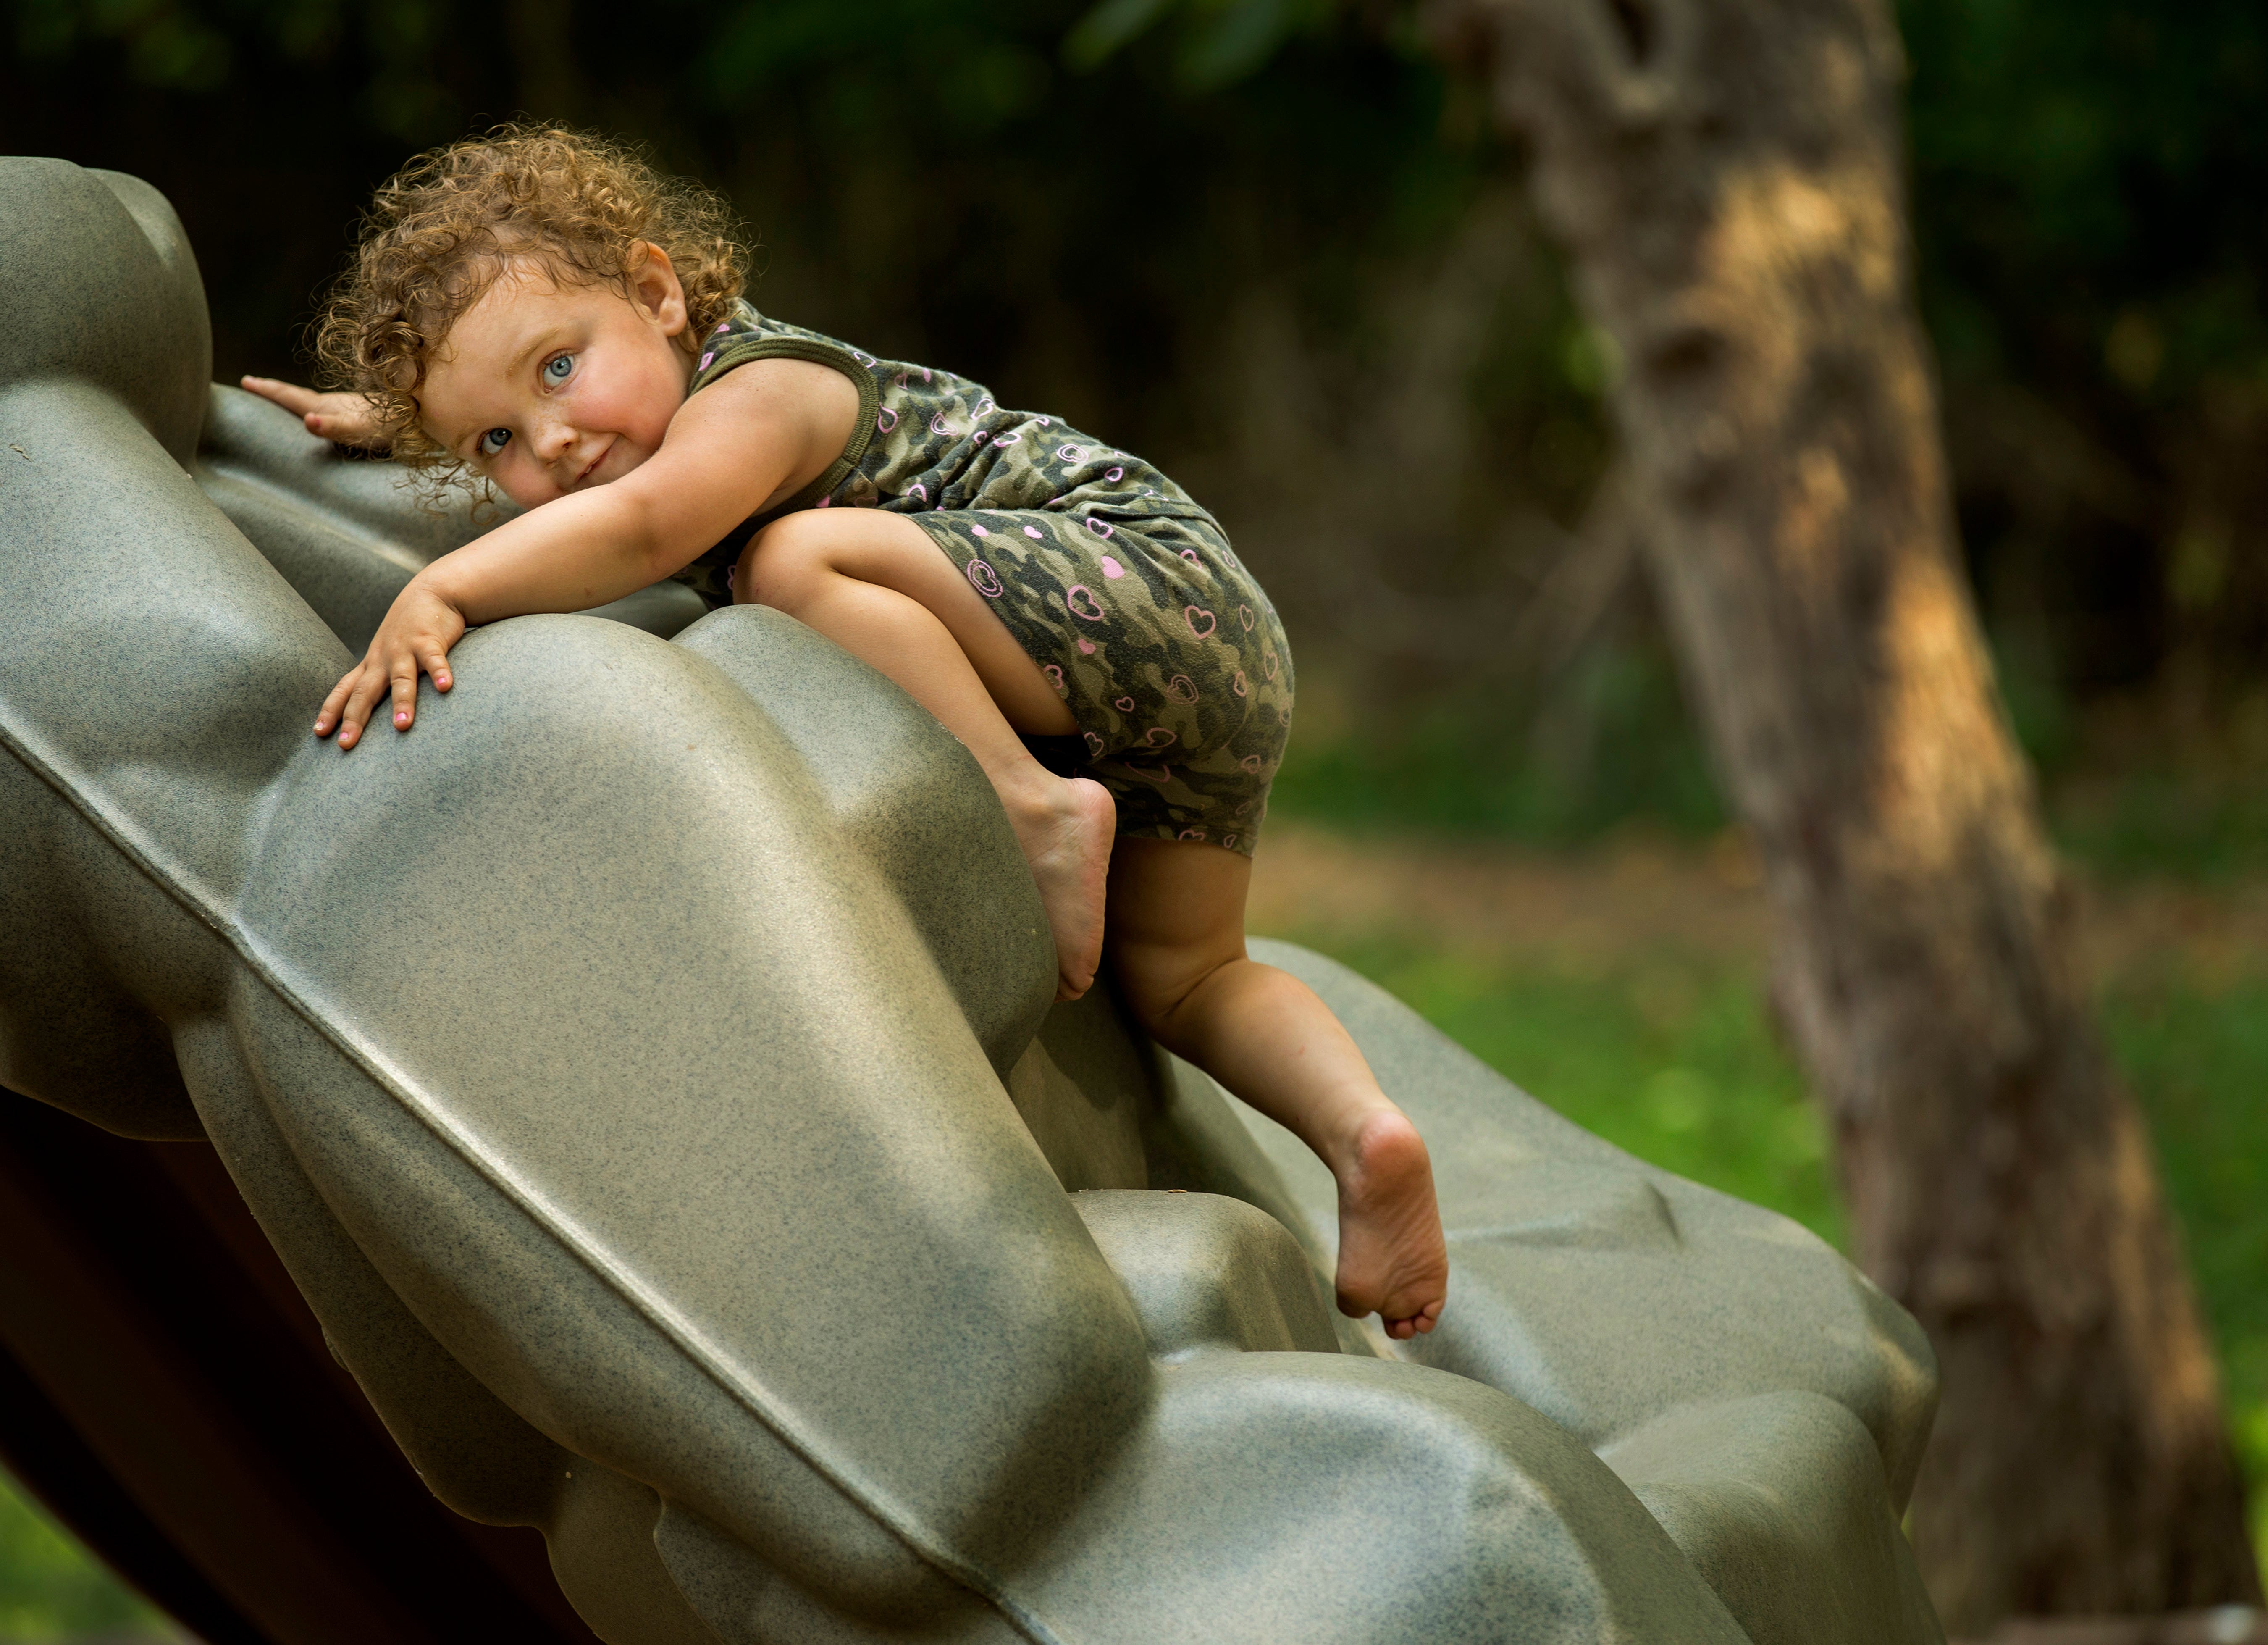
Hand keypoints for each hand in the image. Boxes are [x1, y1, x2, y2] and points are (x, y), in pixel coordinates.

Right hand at [240, 375, 391, 449]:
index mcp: (326, 406)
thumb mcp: (357, 430)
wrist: (420, 419)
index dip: (267, 390)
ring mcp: (347, 406)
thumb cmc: (389, 428)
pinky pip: (327, 408)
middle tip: (253, 383)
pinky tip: (322, 413)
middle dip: (274, 390)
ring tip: (280, 397)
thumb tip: (308, 421)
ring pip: (311, 399)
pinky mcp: (360, 412)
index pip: (289, 396)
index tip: (245, 381)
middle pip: (297, 394)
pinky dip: (314, 406)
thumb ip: (332, 427)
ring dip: (292, 396)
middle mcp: (334, 403)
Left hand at [316, 578, 464, 749]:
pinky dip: (440, 673)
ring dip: (402, 703)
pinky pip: (435, 659)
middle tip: (347, 744)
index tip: (319, 733)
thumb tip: (372, 709)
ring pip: (401, 679)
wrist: (431, 592)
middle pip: (365, 692)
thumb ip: (382, 679)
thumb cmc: (410, 629)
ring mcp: (405, 650)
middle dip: (354, 718)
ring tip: (402, 726)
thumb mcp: (388, 653)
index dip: (331, 711)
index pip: (345, 690)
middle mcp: (383, 660)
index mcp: (372, 665)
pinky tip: (445, 687)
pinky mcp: (430, 641)